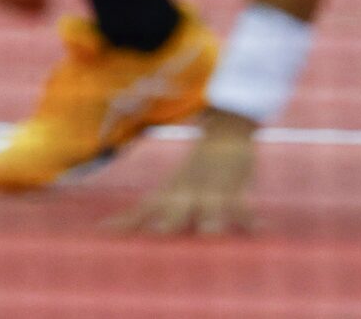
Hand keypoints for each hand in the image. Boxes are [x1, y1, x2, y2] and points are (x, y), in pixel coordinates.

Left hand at [111, 111, 257, 236]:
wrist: (226, 125)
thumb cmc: (197, 166)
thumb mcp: (175, 186)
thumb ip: (153, 211)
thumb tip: (121, 231)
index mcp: (171, 191)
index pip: (144, 208)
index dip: (126, 222)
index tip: (104, 231)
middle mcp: (188, 191)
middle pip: (175, 211)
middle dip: (168, 224)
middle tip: (159, 235)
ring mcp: (212, 188)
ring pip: (209, 207)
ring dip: (210, 221)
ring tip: (209, 232)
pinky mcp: (236, 185)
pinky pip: (242, 204)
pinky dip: (248, 218)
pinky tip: (256, 229)